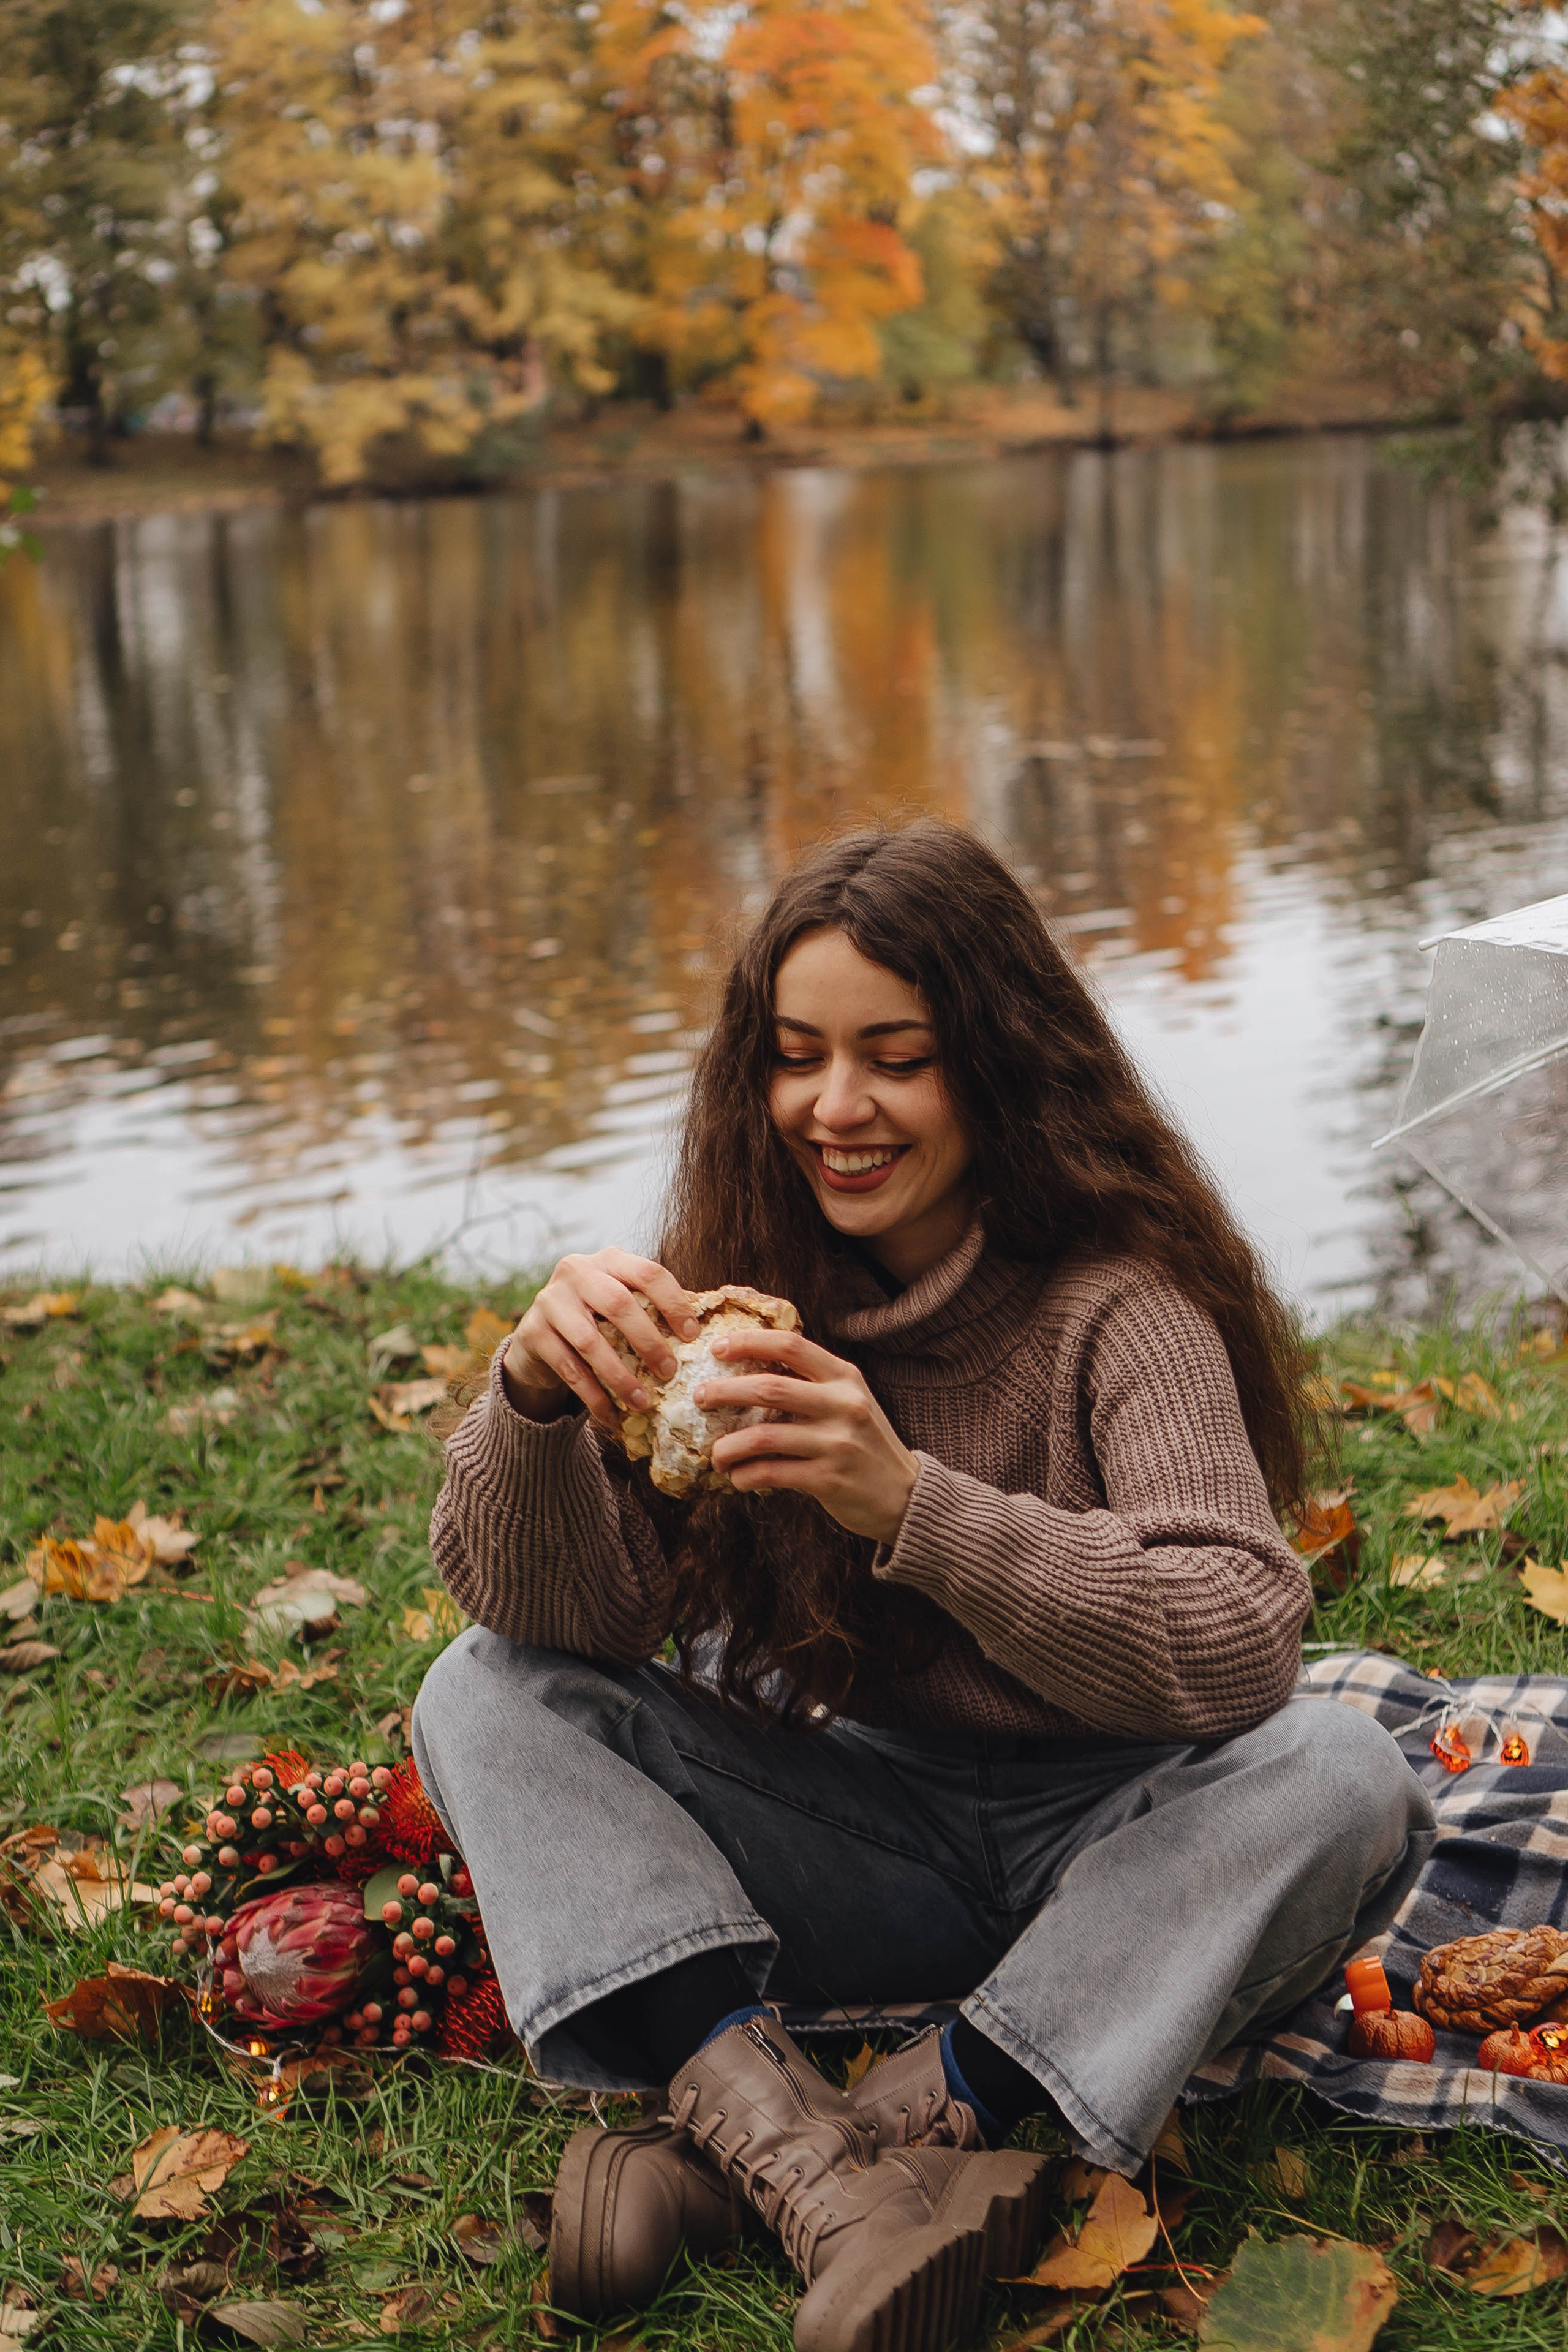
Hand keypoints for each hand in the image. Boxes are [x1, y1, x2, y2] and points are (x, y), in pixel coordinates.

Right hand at [502, 1249, 699, 1430]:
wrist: (539, 1336)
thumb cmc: (595, 1319)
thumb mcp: (620, 1303)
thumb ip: (651, 1308)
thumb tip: (701, 1332)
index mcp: (608, 1259)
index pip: (648, 1272)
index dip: (674, 1304)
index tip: (692, 1337)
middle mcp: (576, 1271)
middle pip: (619, 1304)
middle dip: (649, 1342)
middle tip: (670, 1372)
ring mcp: (550, 1301)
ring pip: (590, 1341)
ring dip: (620, 1376)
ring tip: (643, 1402)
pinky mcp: (532, 1333)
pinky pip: (568, 1369)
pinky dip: (594, 1396)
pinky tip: (612, 1415)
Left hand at [697, 1331, 918, 1545]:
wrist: (905, 1495)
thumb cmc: (865, 1444)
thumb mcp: (850, 1402)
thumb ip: (813, 1385)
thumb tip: (750, 1372)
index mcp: (845, 1378)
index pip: (791, 1346)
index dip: (749, 1342)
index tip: (717, 1348)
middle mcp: (843, 1405)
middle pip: (769, 1387)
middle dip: (725, 1391)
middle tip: (699, 1397)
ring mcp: (837, 1443)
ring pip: (763, 1436)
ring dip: (728, 1446)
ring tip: (715, 1454)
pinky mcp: (829, 1479)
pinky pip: (772, 1473)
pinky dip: (746, 1476)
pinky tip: (738, 1479)